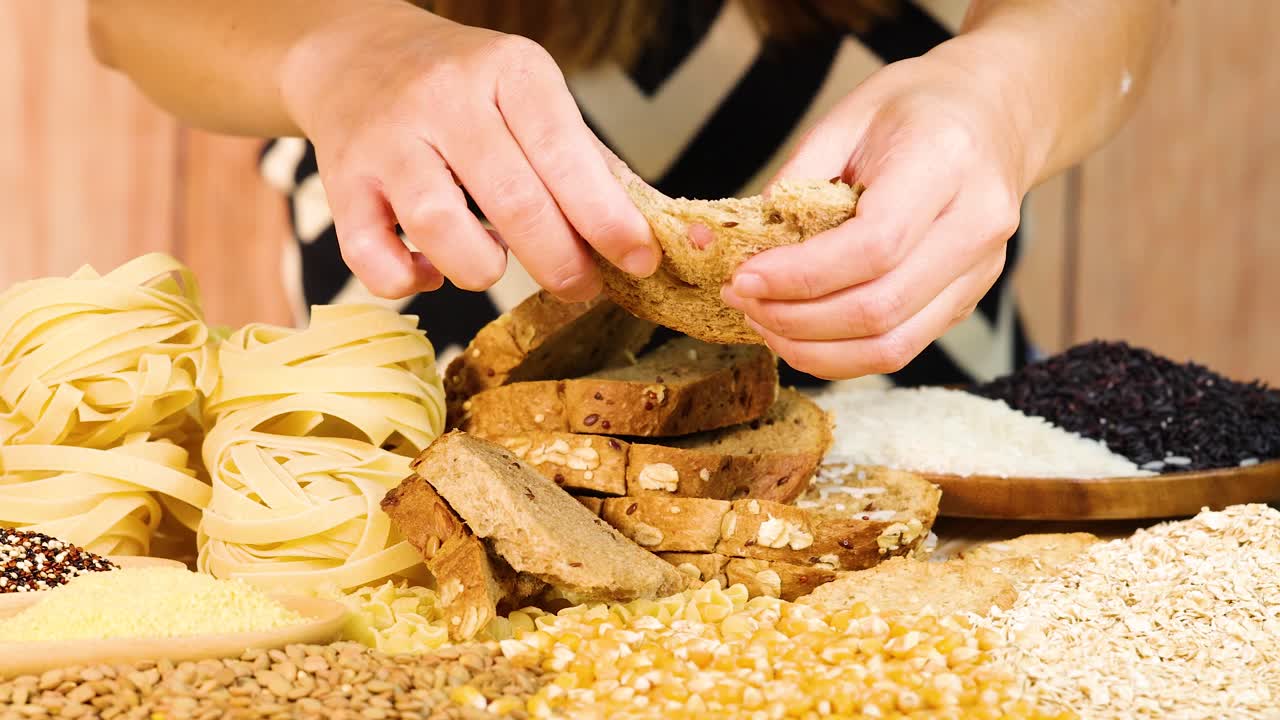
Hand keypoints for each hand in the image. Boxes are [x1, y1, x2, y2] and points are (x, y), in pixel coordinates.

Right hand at [280, 3, 656, 299]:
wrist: (356, 53)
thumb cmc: (463, 88)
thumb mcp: (530, 96)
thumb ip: (586, 163)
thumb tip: (644, 236)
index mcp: (509, 70)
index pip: (566, 154)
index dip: (608, 219)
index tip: (639, 260)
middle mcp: (445, 98)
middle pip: (514, 202)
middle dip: (560, 262)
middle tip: (579, 285)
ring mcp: (387, 139)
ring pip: (441, 229)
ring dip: (481, 269)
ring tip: (494, 262)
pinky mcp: (341, 182)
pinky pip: (373, 258)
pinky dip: (409, 282)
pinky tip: (431, 270)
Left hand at [721, 47, 1038, 379]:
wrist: (993, 114)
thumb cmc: (916, 108)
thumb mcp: (846, 118)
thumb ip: (793, 181)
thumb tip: (733, 243)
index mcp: (946, 163)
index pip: (873, 247)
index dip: (800, 276)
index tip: (744, 277)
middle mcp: (976, 224)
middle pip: (879, 308)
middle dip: (795, 318)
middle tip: (741, 299)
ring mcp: (979, 271)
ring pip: (890, 346)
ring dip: (813, 348)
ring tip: (762, 320)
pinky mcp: (966, 301)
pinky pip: (899, 349)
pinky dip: (839, 353)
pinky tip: (797, 329)